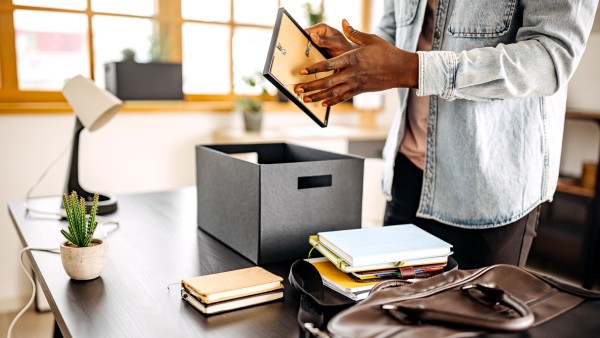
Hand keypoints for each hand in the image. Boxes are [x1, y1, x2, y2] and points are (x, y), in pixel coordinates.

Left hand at [295, 20, 418, 106]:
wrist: (401, 69)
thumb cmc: (386, 52)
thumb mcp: (370, 39)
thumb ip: (354, 33)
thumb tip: (344, 22)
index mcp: (352, 58)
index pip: (329, 64)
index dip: (314, 68)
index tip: (303, 70)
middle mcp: (352, 73)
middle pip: (327, 82)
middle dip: (311, 86)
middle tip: (297, 89)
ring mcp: (355, 84)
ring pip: (333, 92)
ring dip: (317, 96)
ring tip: (305, 99)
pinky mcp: (360, 90)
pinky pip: (343, 97)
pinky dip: (332, 101)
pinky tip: (322, 104)